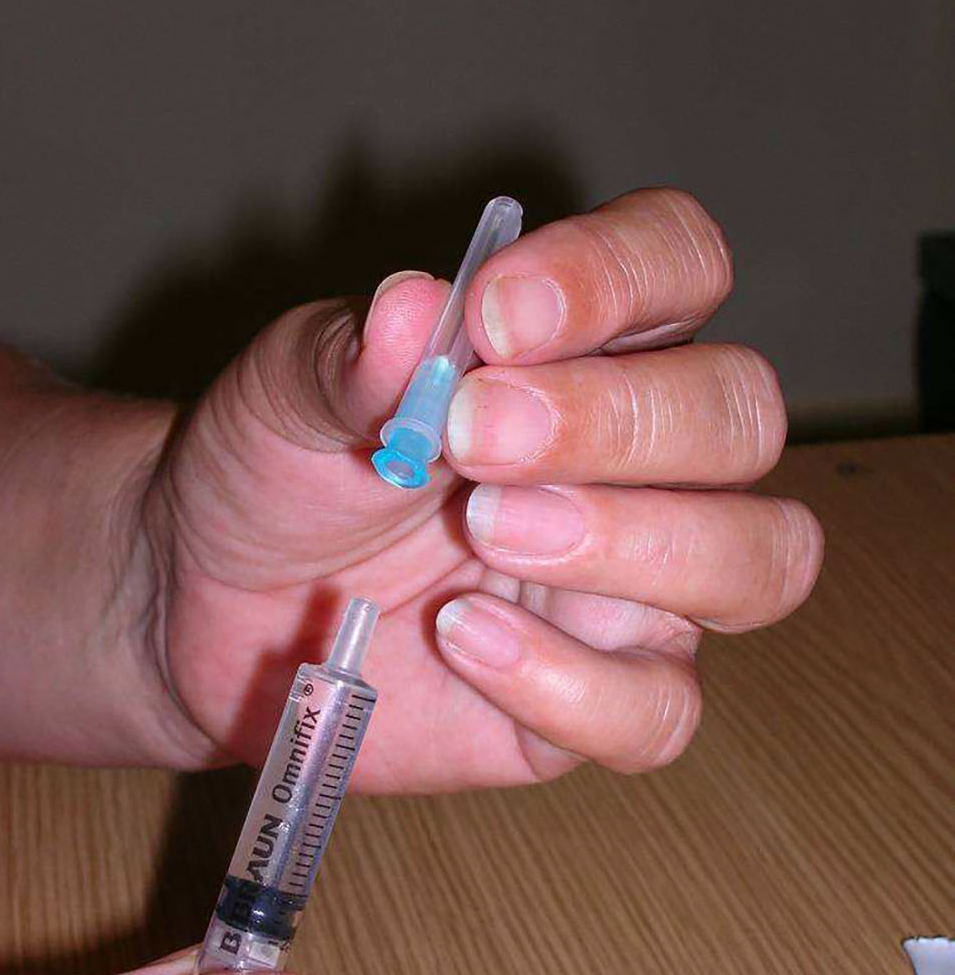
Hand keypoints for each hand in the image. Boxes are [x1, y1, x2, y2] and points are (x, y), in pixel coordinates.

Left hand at [140, 187, 822, 789]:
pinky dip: (570, 681)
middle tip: (477, 441)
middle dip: (620, 423)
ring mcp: (636, 590)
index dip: (620, 275)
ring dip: (634, 544)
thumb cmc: (278, 476)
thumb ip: (355, 355)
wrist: (214, 604)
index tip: (496, 315)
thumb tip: (416, 306)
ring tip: (486, 534)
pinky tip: (460, 637)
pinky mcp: (602, 703)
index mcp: (584, 345)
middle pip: (743, 414)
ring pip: (760, 563)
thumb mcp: (288, 394)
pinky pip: (658, 710)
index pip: (682, 264)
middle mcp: (641, 463)